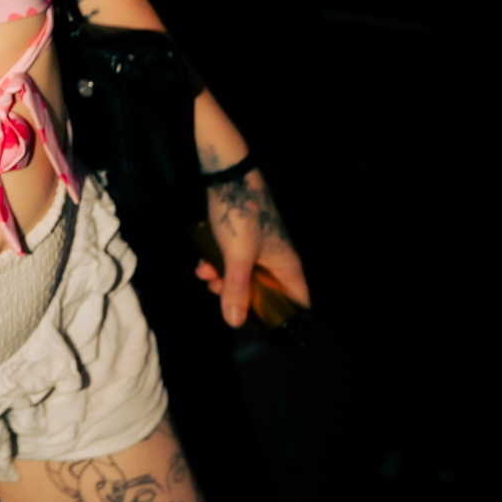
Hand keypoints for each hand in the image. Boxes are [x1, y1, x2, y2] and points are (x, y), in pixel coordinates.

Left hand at [195, 168, 311, 328]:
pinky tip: (202, 262)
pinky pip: (234, 261)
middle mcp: (279, 258)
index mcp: (287, 264)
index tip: (263, 327)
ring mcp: (261, 247)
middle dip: (240, 297)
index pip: (299, 301)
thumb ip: (235, 290)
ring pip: (246, 277)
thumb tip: (234, 322)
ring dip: (224, 280)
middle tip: (219, 294)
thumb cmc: (240, 214)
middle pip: (266, 292)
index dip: (286, 318)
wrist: (227, 174)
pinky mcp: (244, 238)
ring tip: (205, 275)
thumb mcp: (236, 257)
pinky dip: (219, 264)